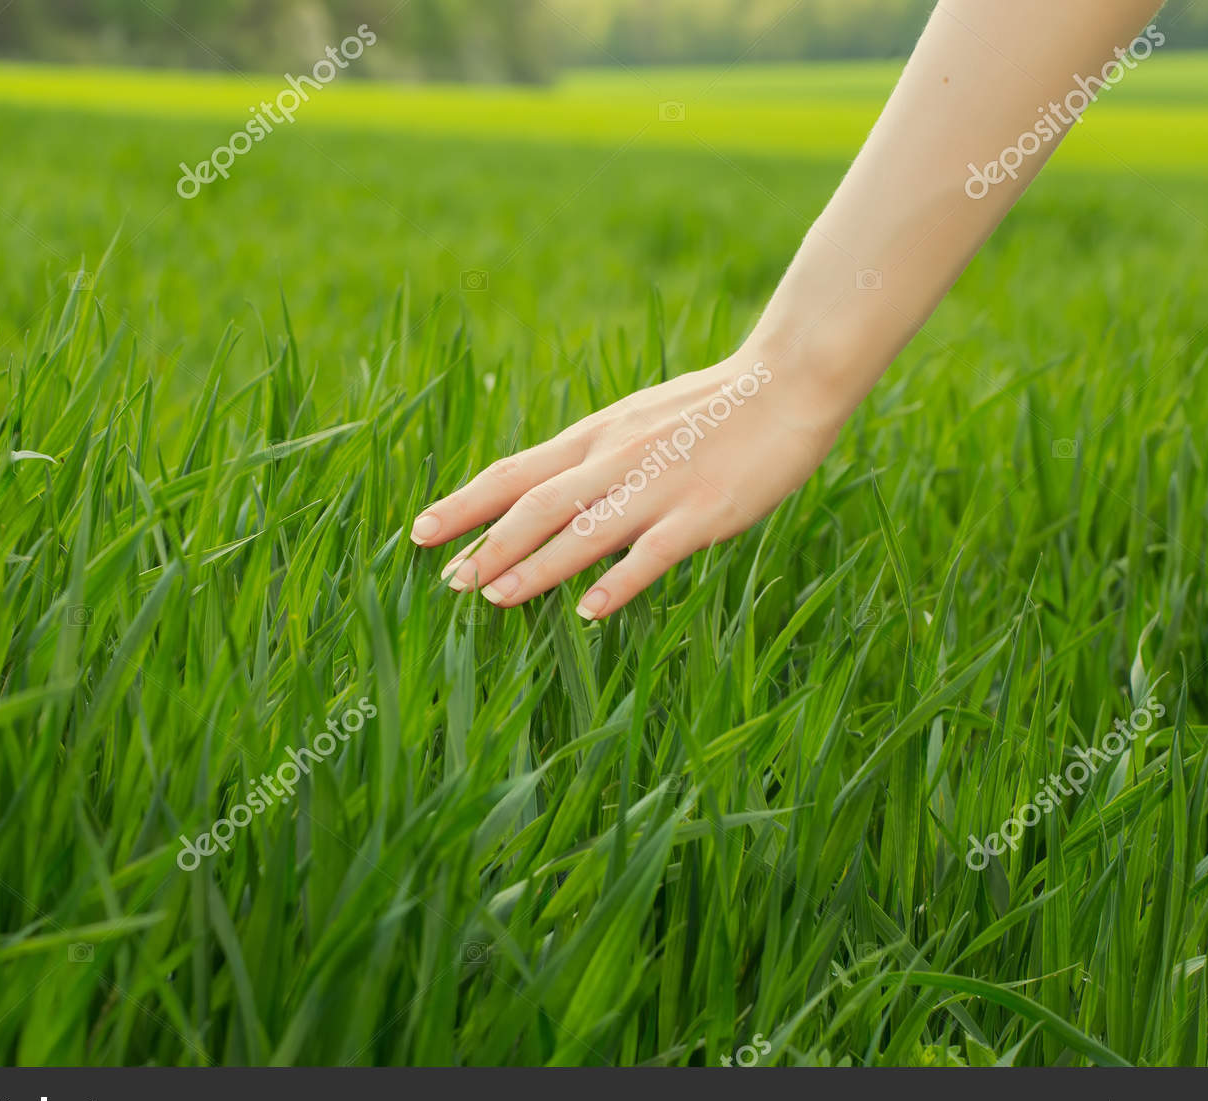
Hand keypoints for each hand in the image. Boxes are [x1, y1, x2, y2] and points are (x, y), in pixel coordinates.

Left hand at [409, 351, 845, 618]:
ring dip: (535, 567)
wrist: (787, 381)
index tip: (421, 531)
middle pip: (535, 504)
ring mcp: (657, 486)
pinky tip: (588, 612)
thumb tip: (551, 497)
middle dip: (486, 545)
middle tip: (447, 583)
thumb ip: (597, 459)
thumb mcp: (639, 422)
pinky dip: (616, 582)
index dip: (466, 505)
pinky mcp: (702, 511)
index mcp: (596, 437)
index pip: (515, 473)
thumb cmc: (713, 407)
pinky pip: (651, 552)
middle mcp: (615, 459)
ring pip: (581, 529)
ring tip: (494, 599)